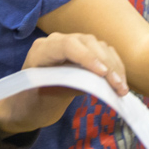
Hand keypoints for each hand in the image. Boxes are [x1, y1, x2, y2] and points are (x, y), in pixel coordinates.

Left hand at [0, 33, 127, 135]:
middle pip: (88, 43)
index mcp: (41, 50)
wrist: (26, 106)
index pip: (67, 45)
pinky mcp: (83, 53)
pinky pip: (103, 53)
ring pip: (99, 46)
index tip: (102, 74)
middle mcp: (57, 42)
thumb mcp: (43, 99)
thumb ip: (66, 87)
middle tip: (118, 86)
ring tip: (122, 88)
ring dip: (114, 66)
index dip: (87, 56)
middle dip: (106, 64)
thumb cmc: (30, 104)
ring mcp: (71, 45)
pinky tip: (120, 82)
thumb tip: (95, 82)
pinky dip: (114, 67)